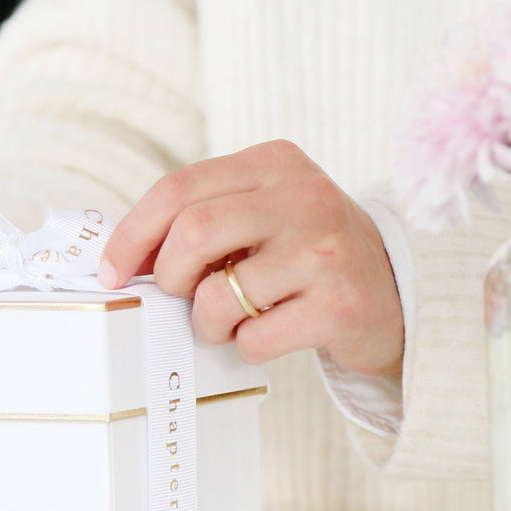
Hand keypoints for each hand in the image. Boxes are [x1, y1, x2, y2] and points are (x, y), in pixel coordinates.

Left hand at [98, 140, 402, 375]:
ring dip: (207, 322)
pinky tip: (271, 334)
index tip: (112, 272)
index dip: (132, 234)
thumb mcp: (267, 212)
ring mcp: (325, 250)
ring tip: (228, 322)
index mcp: (275, 163)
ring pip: (219, 294)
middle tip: (181, 297)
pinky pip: (255, 338)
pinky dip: (247, 347)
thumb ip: (207, 218)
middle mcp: (304, 196)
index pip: (179, 188)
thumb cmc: (309, 256)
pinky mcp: (339, 306)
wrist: (398, 293)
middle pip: (192, 232)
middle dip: (169, 277)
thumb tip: (124, 259)